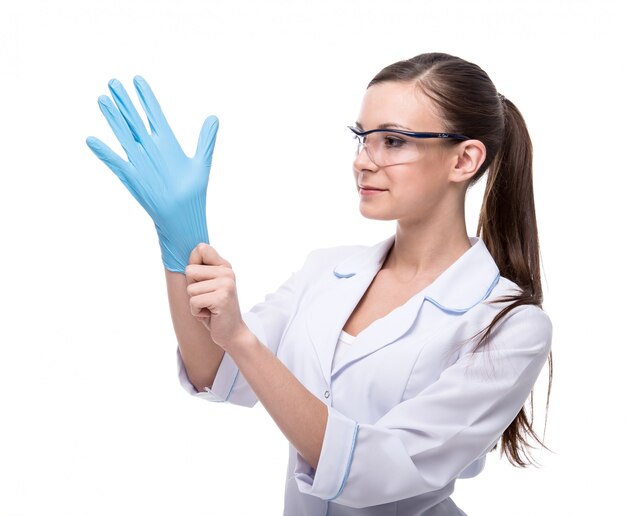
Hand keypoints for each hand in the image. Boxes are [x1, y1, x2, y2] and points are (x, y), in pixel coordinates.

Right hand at [85, 76, 218, 271]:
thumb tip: (214, 117)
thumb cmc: (192, 190)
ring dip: (113, 119)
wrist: (183, 215)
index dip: (146, 97)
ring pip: (124, 135)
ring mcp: (141, 161)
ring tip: (102, 100)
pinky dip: (105, 153)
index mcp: (166, 142)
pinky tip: (92, 140)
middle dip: (125, 102)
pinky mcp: (134, 177)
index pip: (154, 114)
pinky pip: (117, 163)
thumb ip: (206, 139)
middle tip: (113, 81)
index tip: (138, 79)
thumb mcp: (201, 162)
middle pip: (135, 120)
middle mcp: (150, 148)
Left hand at [185, 243, 250, 351]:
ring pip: (190, 289)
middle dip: (192, 288)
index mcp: (224, 266)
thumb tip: (198, 247)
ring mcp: (226, 284)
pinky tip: (210, 314)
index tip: (204, 282)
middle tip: (207, 298)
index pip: (201, 249)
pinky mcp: (221, 298)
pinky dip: (197, 312)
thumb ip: (200, 268)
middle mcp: (227, 272)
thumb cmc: (214, 309)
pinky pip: (193, 301)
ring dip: (195, 303)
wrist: (232, 333)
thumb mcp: (206, 285)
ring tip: (209, 307)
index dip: (194, 267)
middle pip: (190, 271)